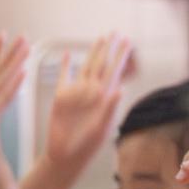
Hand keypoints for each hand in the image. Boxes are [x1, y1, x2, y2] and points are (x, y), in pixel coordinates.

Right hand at [45, 33, 132, 171]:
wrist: (65, 156)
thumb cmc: (85, 146)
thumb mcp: (100, 128)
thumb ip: (109, 108)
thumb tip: (119, 89)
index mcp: (103, 97)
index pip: (115, 70)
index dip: (121, 55)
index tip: (127, 41)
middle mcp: (91, 92)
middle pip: (103, 64)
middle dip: (110, 48)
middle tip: (117, 32)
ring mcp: (76, 93)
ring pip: (86, 66)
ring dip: (93, 52)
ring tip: (100, 38)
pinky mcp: (60, 98)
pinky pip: (63, 77)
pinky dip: (64, 66)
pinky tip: (66, 56)